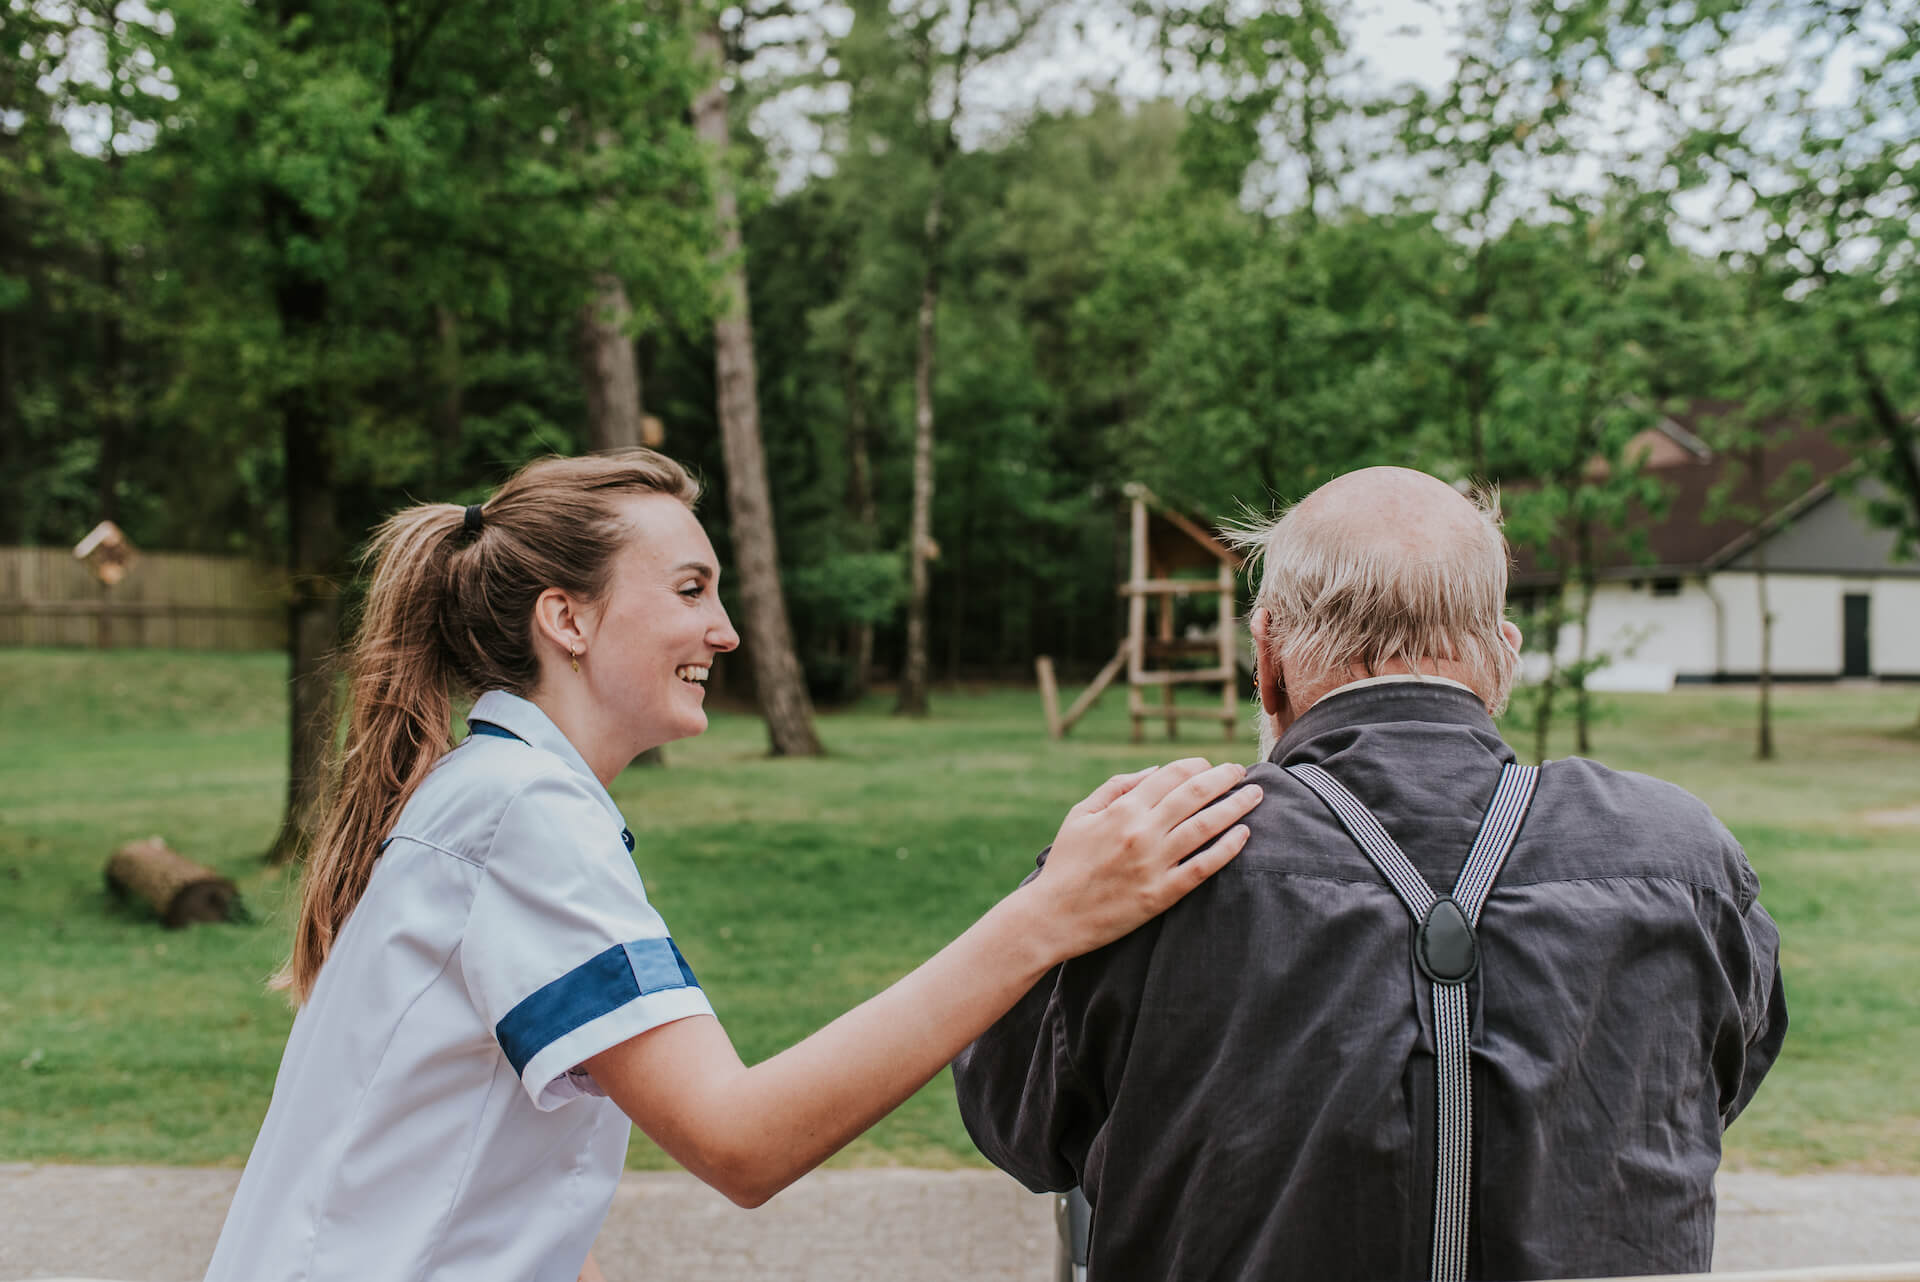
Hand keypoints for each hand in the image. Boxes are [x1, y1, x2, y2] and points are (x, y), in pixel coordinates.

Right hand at [1027, 758, 1260, 960]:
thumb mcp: (1081, 814)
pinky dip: (1227, 849)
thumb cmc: (1066, 862)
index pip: (1171, 775)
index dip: (1197, 765)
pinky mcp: (1161, 894)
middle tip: (1242, 771)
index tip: (1212, 765)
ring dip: (1235, 807)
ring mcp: (1154, 864)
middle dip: (1224, 778)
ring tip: (1255, 795)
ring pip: (1206, 827)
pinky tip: (1244, 835)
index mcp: (1123, 809)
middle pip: (1195, 794)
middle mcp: (1142, 832)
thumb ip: (1117, 787)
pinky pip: (1202, 868)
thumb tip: (1156, 771)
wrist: (1053, 916)